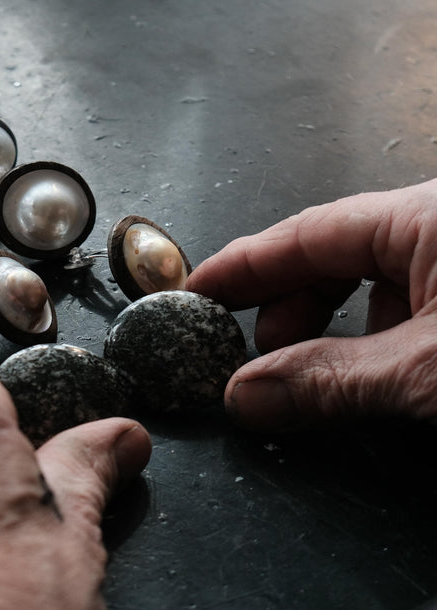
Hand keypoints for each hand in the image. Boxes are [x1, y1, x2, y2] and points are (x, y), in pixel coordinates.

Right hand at [186, 180, 436, 430]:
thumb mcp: (425, 373)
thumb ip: (332, 380)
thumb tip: (247, 394)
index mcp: (425, 215)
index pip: (306, 232)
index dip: (243, 266)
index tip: (196, 292)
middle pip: (334, 252)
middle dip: (286, 304)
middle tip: (243, 349)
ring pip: (372, 280)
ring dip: (330, 326)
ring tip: (303, 370)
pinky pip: (411, 302)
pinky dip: (376, 336)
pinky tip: (367, 372)